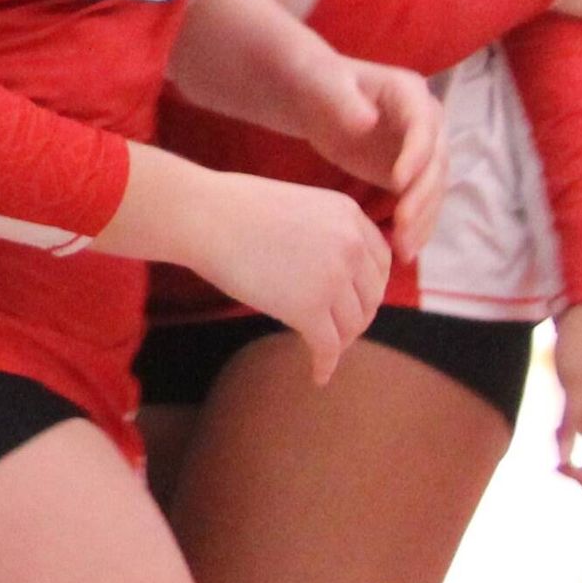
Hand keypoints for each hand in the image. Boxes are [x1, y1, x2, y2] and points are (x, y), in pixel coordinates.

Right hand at [184, 172, 389, 382]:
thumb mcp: (297, 207)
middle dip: (355, 318)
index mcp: (349, 215)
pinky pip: (328, 346)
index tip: (352, 304)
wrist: (201, 216)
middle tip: (337, 332)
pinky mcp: (308, 307)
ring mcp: (332, 277)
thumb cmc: (231, 208)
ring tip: (323, 350)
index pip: (380, 262)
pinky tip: (318, 375)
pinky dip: (325, 364)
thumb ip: (324, 233)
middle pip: (370, 296)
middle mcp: (351, 244)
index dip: (368, 287)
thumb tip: (330, 273)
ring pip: (352, 324)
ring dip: (340, 341)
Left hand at [302, 57, 445, 259]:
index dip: (416, 156)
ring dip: (422, 221)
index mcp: (411, 94)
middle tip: (402, 227)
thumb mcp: (324, 83)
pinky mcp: (408, 173)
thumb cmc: (317, 81)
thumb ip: (343, 101)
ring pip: (432, 190)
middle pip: (435, 164)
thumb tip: (367, 122)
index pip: (424, 127)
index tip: (397, 183)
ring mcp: (421, 150)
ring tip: (404, 252)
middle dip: (422, 198)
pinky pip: (417, 202)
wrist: (314, 95)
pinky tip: (401, 252)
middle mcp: (427, 123)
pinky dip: (413, 227)